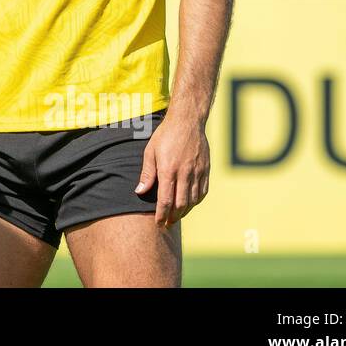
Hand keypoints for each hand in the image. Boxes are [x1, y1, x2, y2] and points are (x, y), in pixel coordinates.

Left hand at [135, 114, 209, 228]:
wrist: (187, 122)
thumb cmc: (165, 136)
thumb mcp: (150, 152)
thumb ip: (147, 174)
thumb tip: (140, 192)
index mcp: (168, 169)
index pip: (165, 200)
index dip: (161, 214)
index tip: (158, 223)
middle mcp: (185, 173)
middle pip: (181, 204)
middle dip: (173, 217)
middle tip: (167, 224)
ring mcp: (198, 172)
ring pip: (193, 200)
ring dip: (185, 211)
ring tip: (176, 216)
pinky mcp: (206, 170)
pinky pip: (203, 192)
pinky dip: (196, 202)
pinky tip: (189, 204)